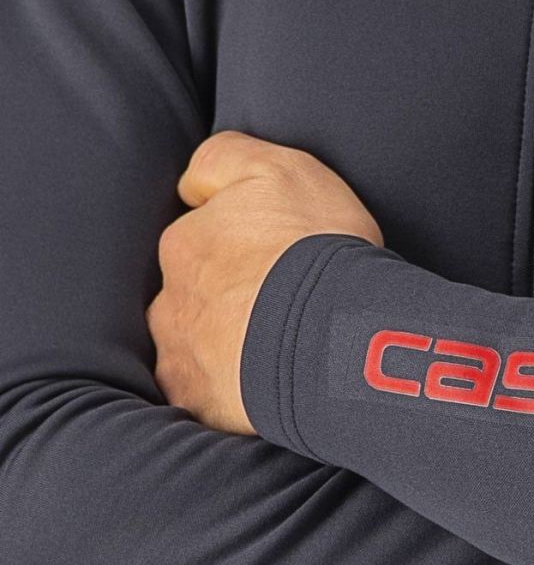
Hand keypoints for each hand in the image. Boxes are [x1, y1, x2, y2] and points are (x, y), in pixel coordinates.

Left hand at [148, 131, 382, 432]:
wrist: (331, 338)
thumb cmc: (314, 251)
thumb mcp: (279, 170)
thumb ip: (225, 160)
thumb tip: (191, 185)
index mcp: (186, 243)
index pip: (198, 237)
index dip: (238, 245)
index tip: (274, 256)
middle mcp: (171, 298)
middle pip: (191, 294)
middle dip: (224, 299)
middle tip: (280, 305)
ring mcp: (181, 355)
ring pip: (193, 346)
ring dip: (223, 345)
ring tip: (278, 350)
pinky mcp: (201, 404)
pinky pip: (206, 396)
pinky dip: (229, 392)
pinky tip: (267, 384)